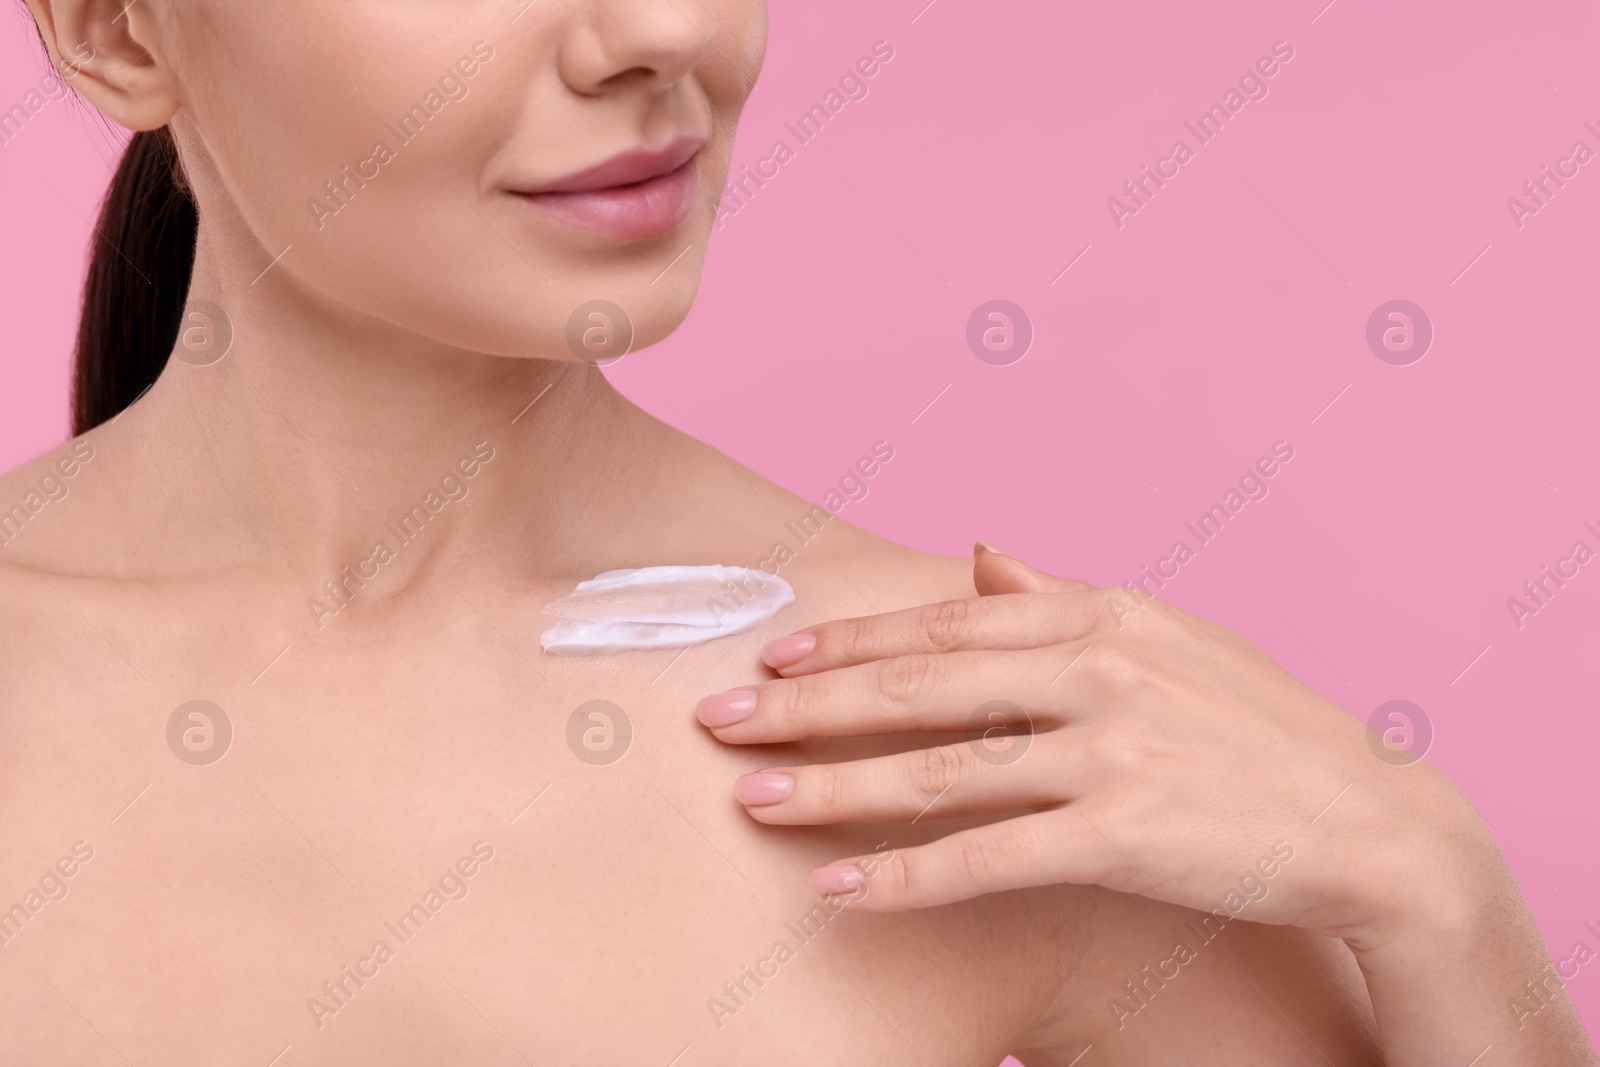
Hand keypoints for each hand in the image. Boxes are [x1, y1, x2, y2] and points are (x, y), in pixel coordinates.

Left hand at [697, 544, 1496, 950]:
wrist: (1371, 822)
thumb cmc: (1261, 728)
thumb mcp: (1169, 637)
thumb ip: (1064, 597)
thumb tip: (984, 553)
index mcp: (1099, 613)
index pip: (943, 625)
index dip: (847, 641)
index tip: (769, 654)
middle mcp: (1095, 668)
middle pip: (917, 686)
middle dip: (805, 706)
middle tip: (715, 720)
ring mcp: (1110, 748)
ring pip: (935, 769)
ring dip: (830, 788)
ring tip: (748, 803)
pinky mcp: (1124, 833)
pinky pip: (987, 858)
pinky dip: (905, 876)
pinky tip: (839, 891)